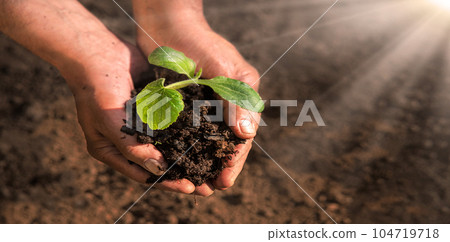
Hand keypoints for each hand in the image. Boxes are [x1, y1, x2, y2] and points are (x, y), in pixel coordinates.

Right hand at [65, 42, 195, 193]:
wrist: (98, 50)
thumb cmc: (96, 88)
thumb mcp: (110, 121)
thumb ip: (132, 148)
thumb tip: (159, 171)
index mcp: (112, 150)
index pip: (144, 174)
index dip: (167, 182)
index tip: (191, 187)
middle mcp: (128, 141)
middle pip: (159, 163)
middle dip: (182, 172)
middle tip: (207, 182)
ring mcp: (142, 124)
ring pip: (169, 145)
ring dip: (188, 153)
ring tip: (212, 162)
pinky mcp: (154, 108)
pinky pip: (173, 123)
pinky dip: (187, 130)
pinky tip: (206, 135)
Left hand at [134, 10, 260, 195]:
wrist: (168, 23)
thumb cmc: (201, 42)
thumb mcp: (223, 69)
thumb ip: (235, 100)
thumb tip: (247, 135)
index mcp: (241, 98)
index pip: (241, 137)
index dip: (233, 162)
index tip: (223, 183)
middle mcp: (224, 106)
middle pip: (222, 145)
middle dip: (216, 169)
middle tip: (206, 191)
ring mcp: (202, 107)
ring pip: (203, 143)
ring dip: (199, 164)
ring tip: (190, 184)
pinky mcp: (182, 105)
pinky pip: (184, 133)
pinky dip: (181, 149)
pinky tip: (174, 163)